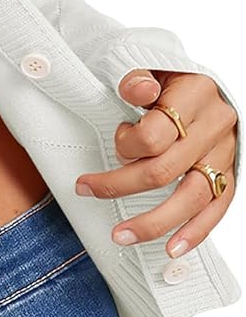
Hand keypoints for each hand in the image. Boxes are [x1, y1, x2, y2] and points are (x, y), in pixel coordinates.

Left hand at [74, 68, 237, 256]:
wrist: (197, 83)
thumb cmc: (166, 79)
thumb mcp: (148, 66)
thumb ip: (137, 77)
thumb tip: (137, 89)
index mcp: (195, 94)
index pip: (155, 134)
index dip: (127, 143)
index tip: (115, 137)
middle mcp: (215, 125)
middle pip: (165, 169)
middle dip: (121, 185)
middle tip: (88, 190)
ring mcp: (224, 152)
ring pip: (191, 196)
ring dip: (154, 221)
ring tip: (122, 235)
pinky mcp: (228, 172)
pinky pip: (216, 207)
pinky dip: (195, 231)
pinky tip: (174, 249)